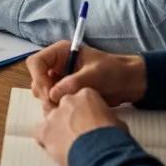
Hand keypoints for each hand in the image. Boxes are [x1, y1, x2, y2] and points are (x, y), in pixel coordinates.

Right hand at [26, 41, 147, 111]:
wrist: (129, 83)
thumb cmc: (114, 72)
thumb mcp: (95, 74)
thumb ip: (73, 82)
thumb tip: (53, 94)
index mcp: (61, 53)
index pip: (37, 62)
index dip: (39, 77)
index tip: (48, 93)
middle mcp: (56, 65)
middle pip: (36, 78)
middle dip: (44, 93)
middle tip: (56, 106)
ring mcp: (59, 79)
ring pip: (42, 91)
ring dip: (49, 102)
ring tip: (64, 109)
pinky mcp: (64, 92)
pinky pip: (52, 101)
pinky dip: (56, 107)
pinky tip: (68, 112)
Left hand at [34, 88, 126, 165]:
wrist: (102, 154)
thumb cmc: (112, 139)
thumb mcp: (117, 123)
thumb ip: (104, 118)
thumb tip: (105, 124)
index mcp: (86, 95)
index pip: (81, 98)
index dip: (85, 111)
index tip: (88, 120)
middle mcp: (68, 101)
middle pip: (64, 107)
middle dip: (69, 119)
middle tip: (78, 133)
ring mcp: (54, 115)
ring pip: (51, 119)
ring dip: (57, 130)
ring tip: (68, 144)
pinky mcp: (45, 131)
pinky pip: (38, 132)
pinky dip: (43, 139)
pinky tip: (51, 147)